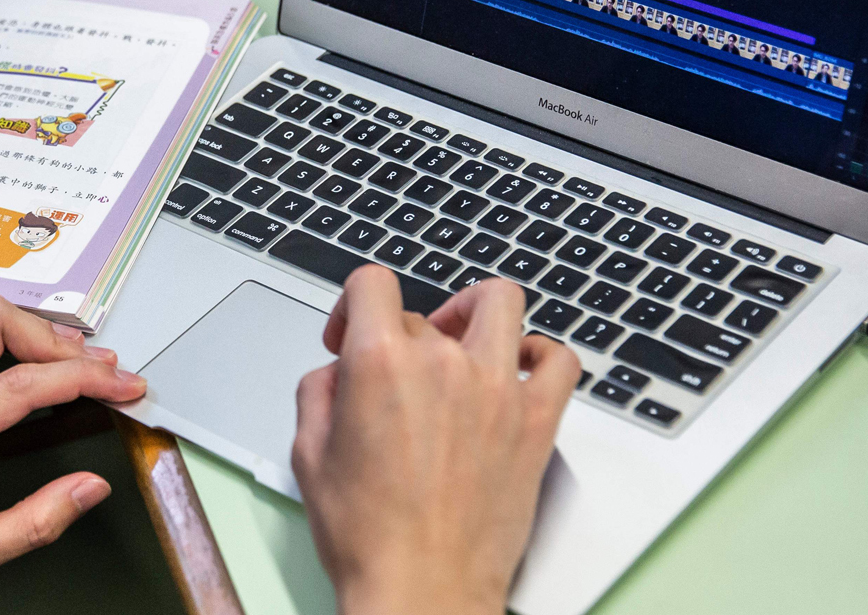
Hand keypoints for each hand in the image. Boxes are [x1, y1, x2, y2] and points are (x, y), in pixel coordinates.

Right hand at [292, 268, 578, 614]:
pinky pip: (559, 359)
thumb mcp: (309, 454)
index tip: (348, 336)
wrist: (422, 590)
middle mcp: (444, 364)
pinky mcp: (537, 422)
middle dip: (399, 339)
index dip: (351, 305)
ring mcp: (498, 389)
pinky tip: (518, 369)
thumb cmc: (369, 538)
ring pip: (499, 304)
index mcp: (381, 363)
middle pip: (423, 313)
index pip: (371, 282)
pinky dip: (541, 353)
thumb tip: (338, 373)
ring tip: (458, 340)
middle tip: (392, 380)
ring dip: (472, 313)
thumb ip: (319, 393)